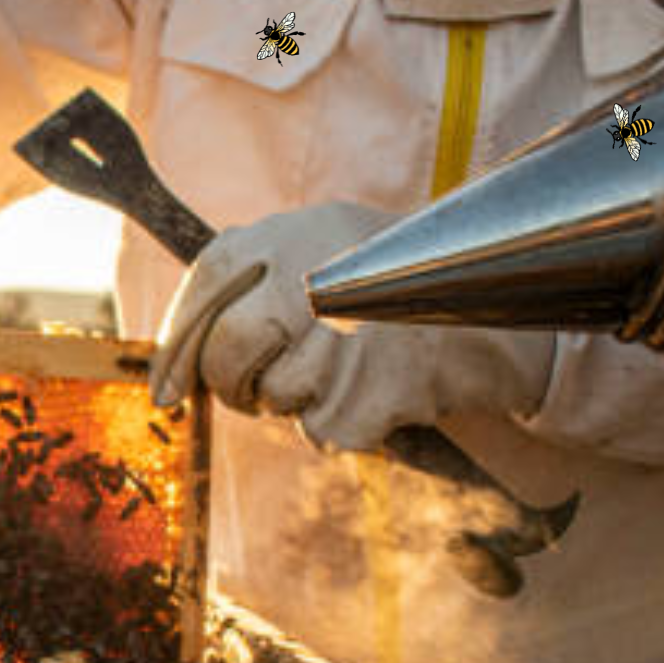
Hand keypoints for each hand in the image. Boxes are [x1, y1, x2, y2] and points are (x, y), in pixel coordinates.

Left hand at [150, 203, 556, 452]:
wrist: (497, 316)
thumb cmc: (394, 290)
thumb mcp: (323, 252)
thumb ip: (252, 286)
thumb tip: (175, 367)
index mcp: (292, 232)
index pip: (204, 285)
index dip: (175, 346)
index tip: (166, 392)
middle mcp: (313, 274)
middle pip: (228, 349)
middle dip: (230, 384)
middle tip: (252, 391)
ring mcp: (344, 334)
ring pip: (274, 396)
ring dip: (296, 403)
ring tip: (340, 374)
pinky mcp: (371, 388)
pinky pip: (319, 430)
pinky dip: (338, 426)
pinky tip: (371, 394)